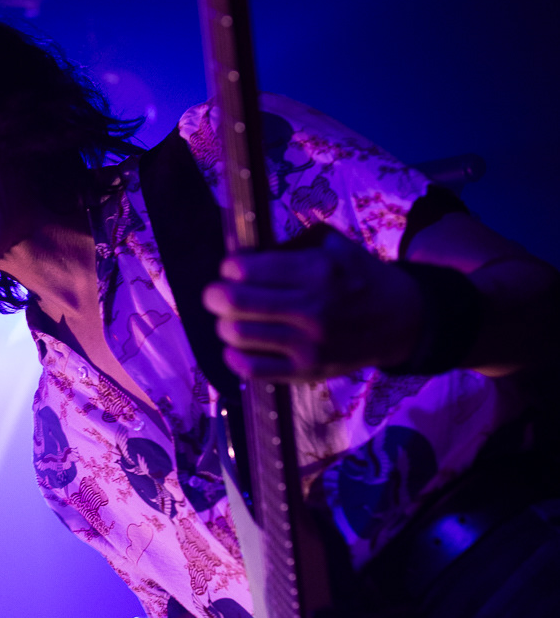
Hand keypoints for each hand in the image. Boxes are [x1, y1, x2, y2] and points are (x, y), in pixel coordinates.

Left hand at [202, 228, 423, 380]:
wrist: (401, 320)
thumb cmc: (360, 277)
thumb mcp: (333, 246)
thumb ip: (289, 246)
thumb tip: (242, 256)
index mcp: (315, 271)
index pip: (244, 269)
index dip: (230, 267)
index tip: (234, 270)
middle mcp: (310, 308)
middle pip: (232, 301)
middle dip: (215, 294)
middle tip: (218, 294)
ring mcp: (308, 344)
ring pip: (237, 334)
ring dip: (224, 324)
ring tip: (232, 319)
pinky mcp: (306, 371)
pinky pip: (252, 369)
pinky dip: (234, 357)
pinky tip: (239, 346)